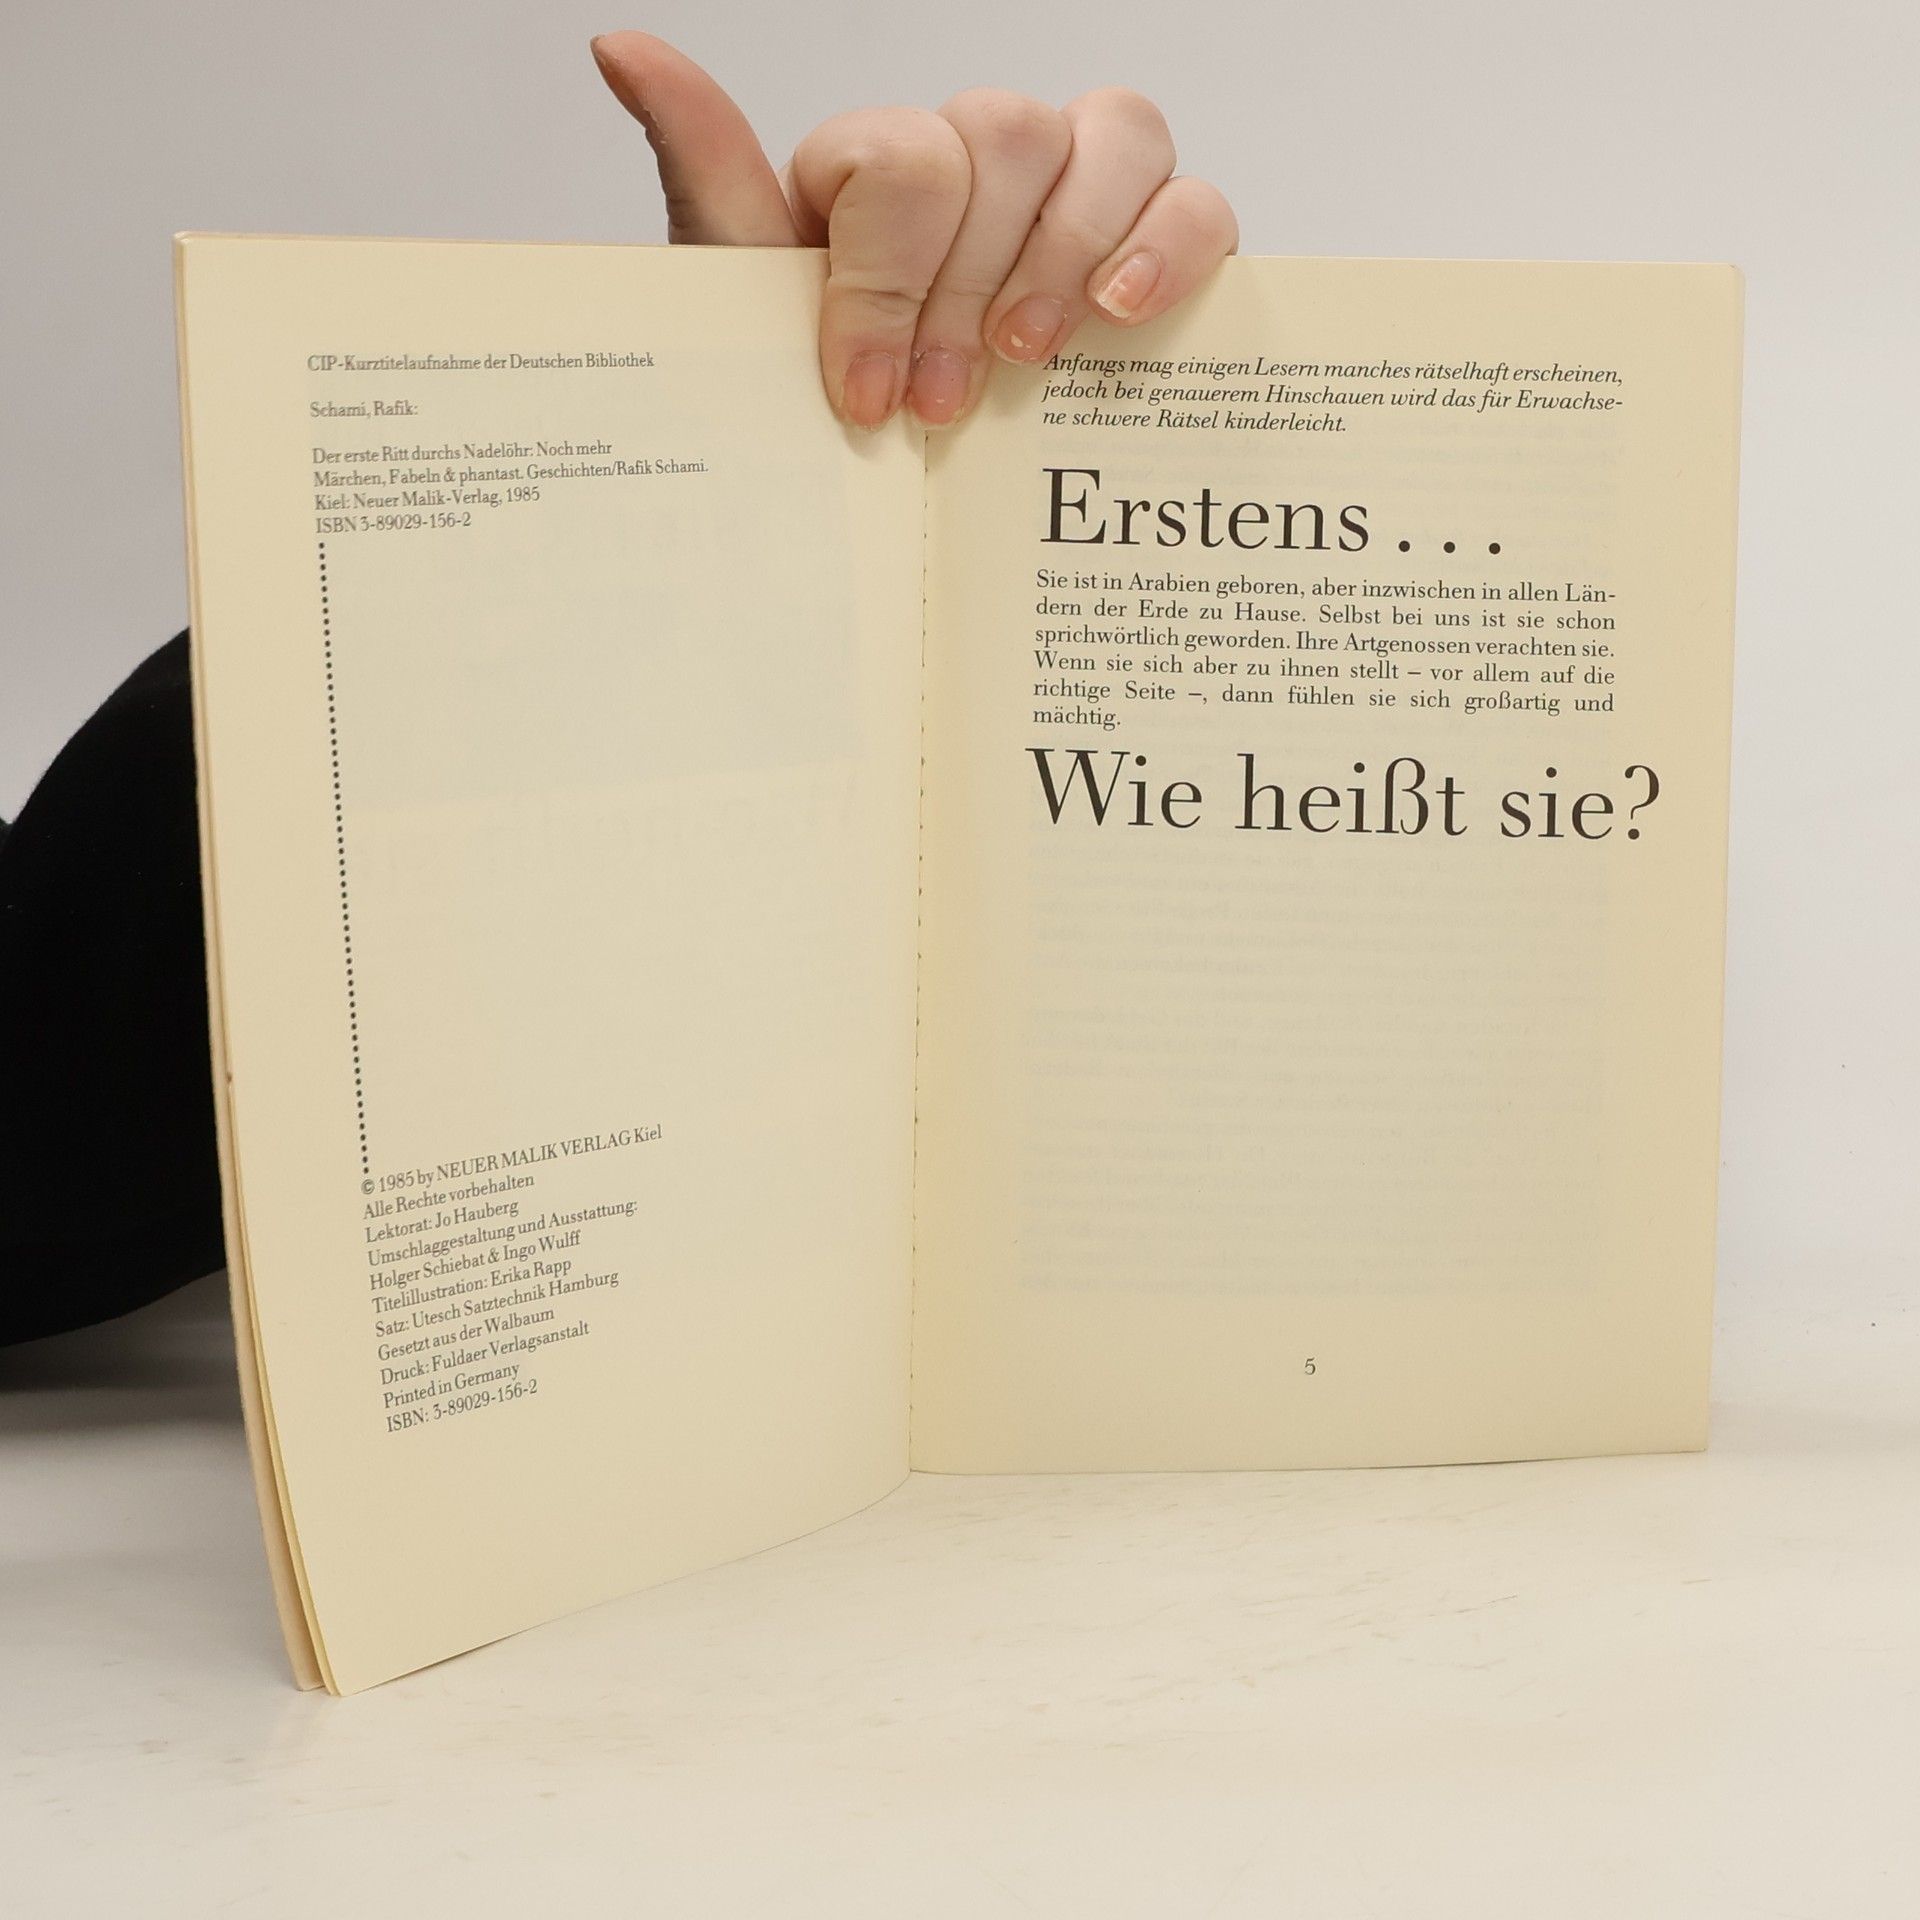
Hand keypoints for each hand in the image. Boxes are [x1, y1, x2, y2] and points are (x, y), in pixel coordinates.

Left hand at [590, 33, 1236, 430]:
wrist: (907, 469)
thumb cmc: (836, 393)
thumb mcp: (750, 301)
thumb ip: (704, 169)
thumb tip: (621, 48)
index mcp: (881, 167)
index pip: (903, 157)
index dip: (885, 277)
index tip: (865, 392)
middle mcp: (985, 159)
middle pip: (1007, 136)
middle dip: (969, 287)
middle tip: (939, 406)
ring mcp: (1079, 191)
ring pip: (1117, 134)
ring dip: (1067, 254)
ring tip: (1028, 362)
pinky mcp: (1160, 241)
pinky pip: (1199, 202)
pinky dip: (1171, 247)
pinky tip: (1124, 315)